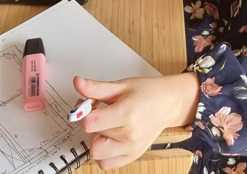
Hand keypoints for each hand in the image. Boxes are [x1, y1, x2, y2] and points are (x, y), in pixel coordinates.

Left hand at [73, 73, 198, 169]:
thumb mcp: (121, 85)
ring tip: (106, 125)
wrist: (168, 103)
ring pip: (97, 154)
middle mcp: (129, 135)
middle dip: (91, 125)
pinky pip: (106, 163)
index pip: (91, 122)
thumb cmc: (147, 92)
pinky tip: (110, 137)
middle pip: (92, 138)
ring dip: (96, 139)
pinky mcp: (132, 156)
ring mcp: (131, 148)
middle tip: (98, 112)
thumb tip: (77, 83)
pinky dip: (103, 153)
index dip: (82, 113)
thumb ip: (96, 88)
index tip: (85, 105)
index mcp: (126, 114)